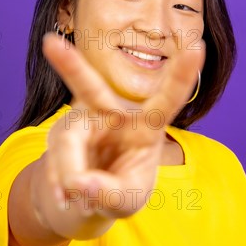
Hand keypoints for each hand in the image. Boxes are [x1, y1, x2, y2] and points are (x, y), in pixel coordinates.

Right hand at [39, 32, 204, 220]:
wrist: (89, 196)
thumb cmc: (120, 190)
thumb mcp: (126, 202)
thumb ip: (110, 195)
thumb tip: (80, 184)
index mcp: (146, 126)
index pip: (167, 100)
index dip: (182, 75)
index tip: (196, 46)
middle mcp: (112, 113)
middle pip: (92, 89)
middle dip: (71, 66)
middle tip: (50, 43)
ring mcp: (82, 120)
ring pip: (67, 143)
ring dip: (69, 175)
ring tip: (75, 197)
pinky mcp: (61, 132)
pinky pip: (53, 159)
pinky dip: (59, 183)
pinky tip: (67, 194)